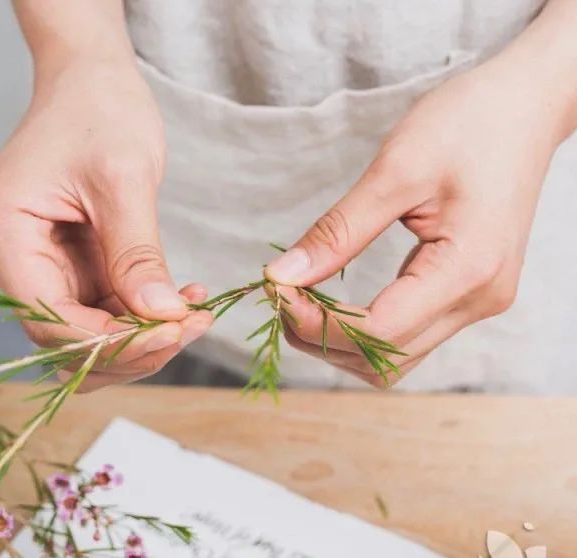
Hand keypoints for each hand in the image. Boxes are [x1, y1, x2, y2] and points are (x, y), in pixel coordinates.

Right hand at [0, 59, 211, 390]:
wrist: (95, 82)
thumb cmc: (100, 111)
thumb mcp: (124, 180)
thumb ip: (137, 252)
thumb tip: (161, 315)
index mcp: (5, 234)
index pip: (50, 318)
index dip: (110, 341)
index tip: (171, 334)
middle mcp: (15, 258)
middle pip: (67, 336)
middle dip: (131, 344)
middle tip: (190, 328)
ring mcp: (45, 264)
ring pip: (90, 331)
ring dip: (144, 333)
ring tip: (195, 313)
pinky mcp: (75, 263)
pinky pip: (108, 307)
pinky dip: (145, 312)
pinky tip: (185, 297)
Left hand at [265, 58, 570, 387]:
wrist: (524, 109)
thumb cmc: (468, 124)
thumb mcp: (395, 170)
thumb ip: (338, 231)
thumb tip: (282, 277)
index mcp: (468, 269)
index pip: (379, 330)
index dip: (317, 322)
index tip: (275, 290)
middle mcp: (479, 300)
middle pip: (385, 358)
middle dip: (322, 337)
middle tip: (282, 294)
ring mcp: (477, 302)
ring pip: (395, 357)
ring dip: (341, 340)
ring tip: (302, 298)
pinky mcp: (467, 293)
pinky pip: (408, 334)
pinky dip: (364, 328)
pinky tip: (335, 301)